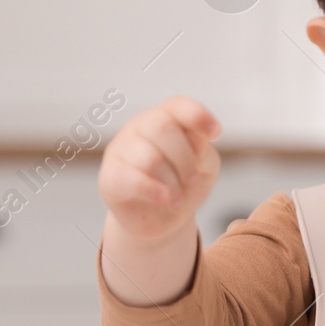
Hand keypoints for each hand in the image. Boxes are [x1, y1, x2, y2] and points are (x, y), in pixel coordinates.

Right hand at [98, 96, 221, 243]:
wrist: (161, 220)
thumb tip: (195, 140)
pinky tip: (163, 198)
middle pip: (161, 125)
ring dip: (172, 183)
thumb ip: (202, 150)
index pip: (178, 105)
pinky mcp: (110, 176)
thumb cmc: (183, 185)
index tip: (215, 134)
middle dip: (184, 158)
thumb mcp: (204, 167)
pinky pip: (131, 178)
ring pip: (149, 157)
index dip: (197, 115)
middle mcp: (140, 126)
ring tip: (177, 197)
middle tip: (192, 179)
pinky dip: (154, 190)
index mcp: (167, 117)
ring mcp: (121, 149)